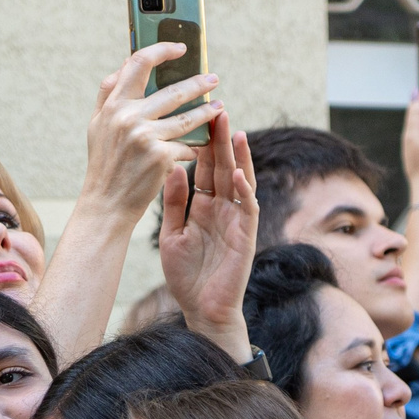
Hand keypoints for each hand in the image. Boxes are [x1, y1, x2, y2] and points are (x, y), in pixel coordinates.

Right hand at [78, 43, 219, 222]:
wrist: (106, 204)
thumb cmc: (104, 164)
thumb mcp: (98, 125)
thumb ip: (109, 93)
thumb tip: (126, 62)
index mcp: (114, 104)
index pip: (139, 63)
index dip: (162, 50)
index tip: (180, 48)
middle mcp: (129, 117)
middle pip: (173, 91)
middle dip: (198, 83)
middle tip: (213, 78)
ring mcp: (146, 136)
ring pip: (187, 118)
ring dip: (207, 112)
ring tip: (220, 107)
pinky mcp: (160, 156)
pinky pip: (185, 146)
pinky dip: (191, 148)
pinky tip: (197, 149)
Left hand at [159, 108, 258, 347]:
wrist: (201, 310)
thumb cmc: (186, 276)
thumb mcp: (171, 235)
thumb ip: (173, 204)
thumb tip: (171, 167)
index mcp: (202, 206)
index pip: (203, 168)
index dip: (200, 143)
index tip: (193, 116)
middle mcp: (222, 208)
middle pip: (222, 167)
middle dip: (220, 139)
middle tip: (216, 108)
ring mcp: (236, 220)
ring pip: (240, 180)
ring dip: (238, 156)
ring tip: (233, 130)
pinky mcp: (246, 237)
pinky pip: (247, 208)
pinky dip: (244, 190)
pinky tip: (238, 173)